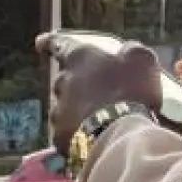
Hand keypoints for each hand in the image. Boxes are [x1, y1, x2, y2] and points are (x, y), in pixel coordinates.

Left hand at [35, 35, 163, 156]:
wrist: (120, 135)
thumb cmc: (130, 91)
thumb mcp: (141, 60)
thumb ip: (131, 51)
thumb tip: (127, 51)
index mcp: (80, 57)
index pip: (58, 44)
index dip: (49, 42)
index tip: (40, 42)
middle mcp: (64, 81)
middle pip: (63, 79)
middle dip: (75, 84)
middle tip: (93, 93)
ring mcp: (59, 111)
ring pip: (64, 107)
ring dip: (77, 111)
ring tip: (97, 120)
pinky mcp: (60, 137)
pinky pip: (66, 133)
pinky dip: (76, 134)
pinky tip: (92, 139)